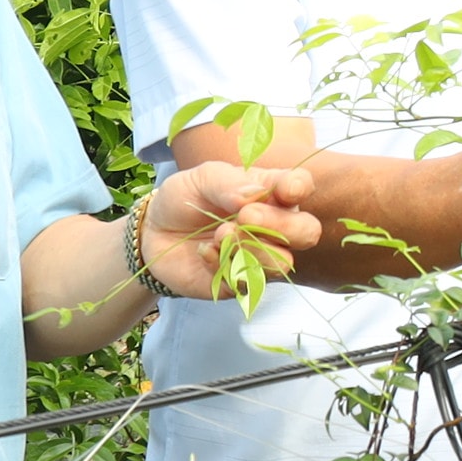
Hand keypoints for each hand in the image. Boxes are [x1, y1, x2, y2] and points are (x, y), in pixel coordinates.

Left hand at [142, 160, 320, 298]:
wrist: (154, 232)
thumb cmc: (185, 198)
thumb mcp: (202, 178)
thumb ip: (229, 183)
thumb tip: (254, 196)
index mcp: (271, 193)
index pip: (301, 186)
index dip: (300, 188)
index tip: (286, 190)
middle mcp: (275, 226)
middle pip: (307, 231)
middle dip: (282, 225)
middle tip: (246, 216)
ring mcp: (260, 256)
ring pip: (282, 262)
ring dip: (251, 247)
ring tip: (220, 234)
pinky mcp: (240, 282)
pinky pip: (246, 281)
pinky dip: (223, 265)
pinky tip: (204, 252)